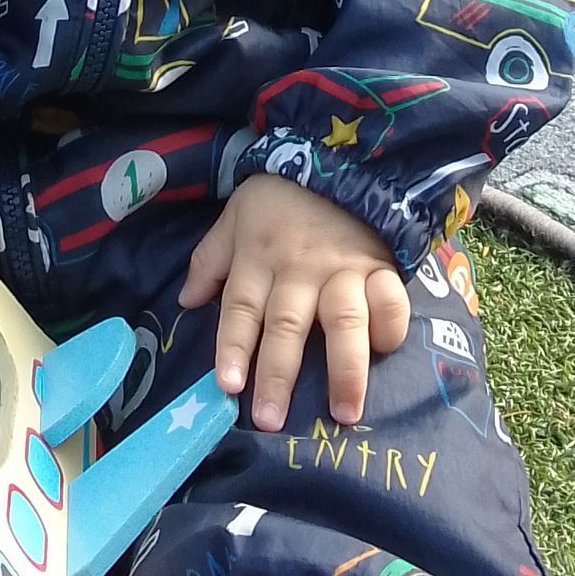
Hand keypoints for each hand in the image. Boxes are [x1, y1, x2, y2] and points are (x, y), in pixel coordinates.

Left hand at [179, 173, 408, 431]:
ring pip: (342, 321)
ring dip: (344, 369)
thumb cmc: (280, 195)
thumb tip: (184, 302)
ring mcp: (343, 269)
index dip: (233, 346)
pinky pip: (390, 299)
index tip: (227, 385)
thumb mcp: (235, 215)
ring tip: (344, 414)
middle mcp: (299, 269)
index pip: (241, 308)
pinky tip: (386, 353)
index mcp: (259, 257)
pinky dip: (390, 326)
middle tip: (271, 420)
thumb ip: (210, 259)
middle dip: (278, 374)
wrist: (340, 155)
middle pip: (286, 325)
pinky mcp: (380, 266)